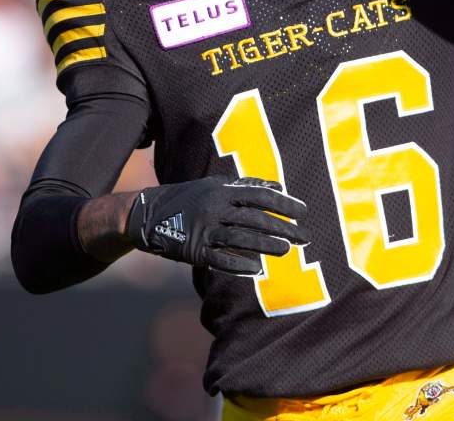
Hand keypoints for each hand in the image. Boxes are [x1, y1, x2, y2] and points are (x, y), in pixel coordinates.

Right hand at [124, 176, 309, 274]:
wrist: (148, 213)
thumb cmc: (189, 197)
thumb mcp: (214, 185)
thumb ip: (245, 186)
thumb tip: (278, 187)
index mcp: (222, 190)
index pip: (259, 196)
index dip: (283, 204)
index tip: (303, 212)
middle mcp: (215, 208)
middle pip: (256, 218)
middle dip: (283, 228)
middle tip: (305, 237)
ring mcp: (204, 229)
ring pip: (241, 238)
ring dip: (266, 245)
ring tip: (286, 250)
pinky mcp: (194, 250)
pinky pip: (220, 259)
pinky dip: (239, 264)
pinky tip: (257, 269)